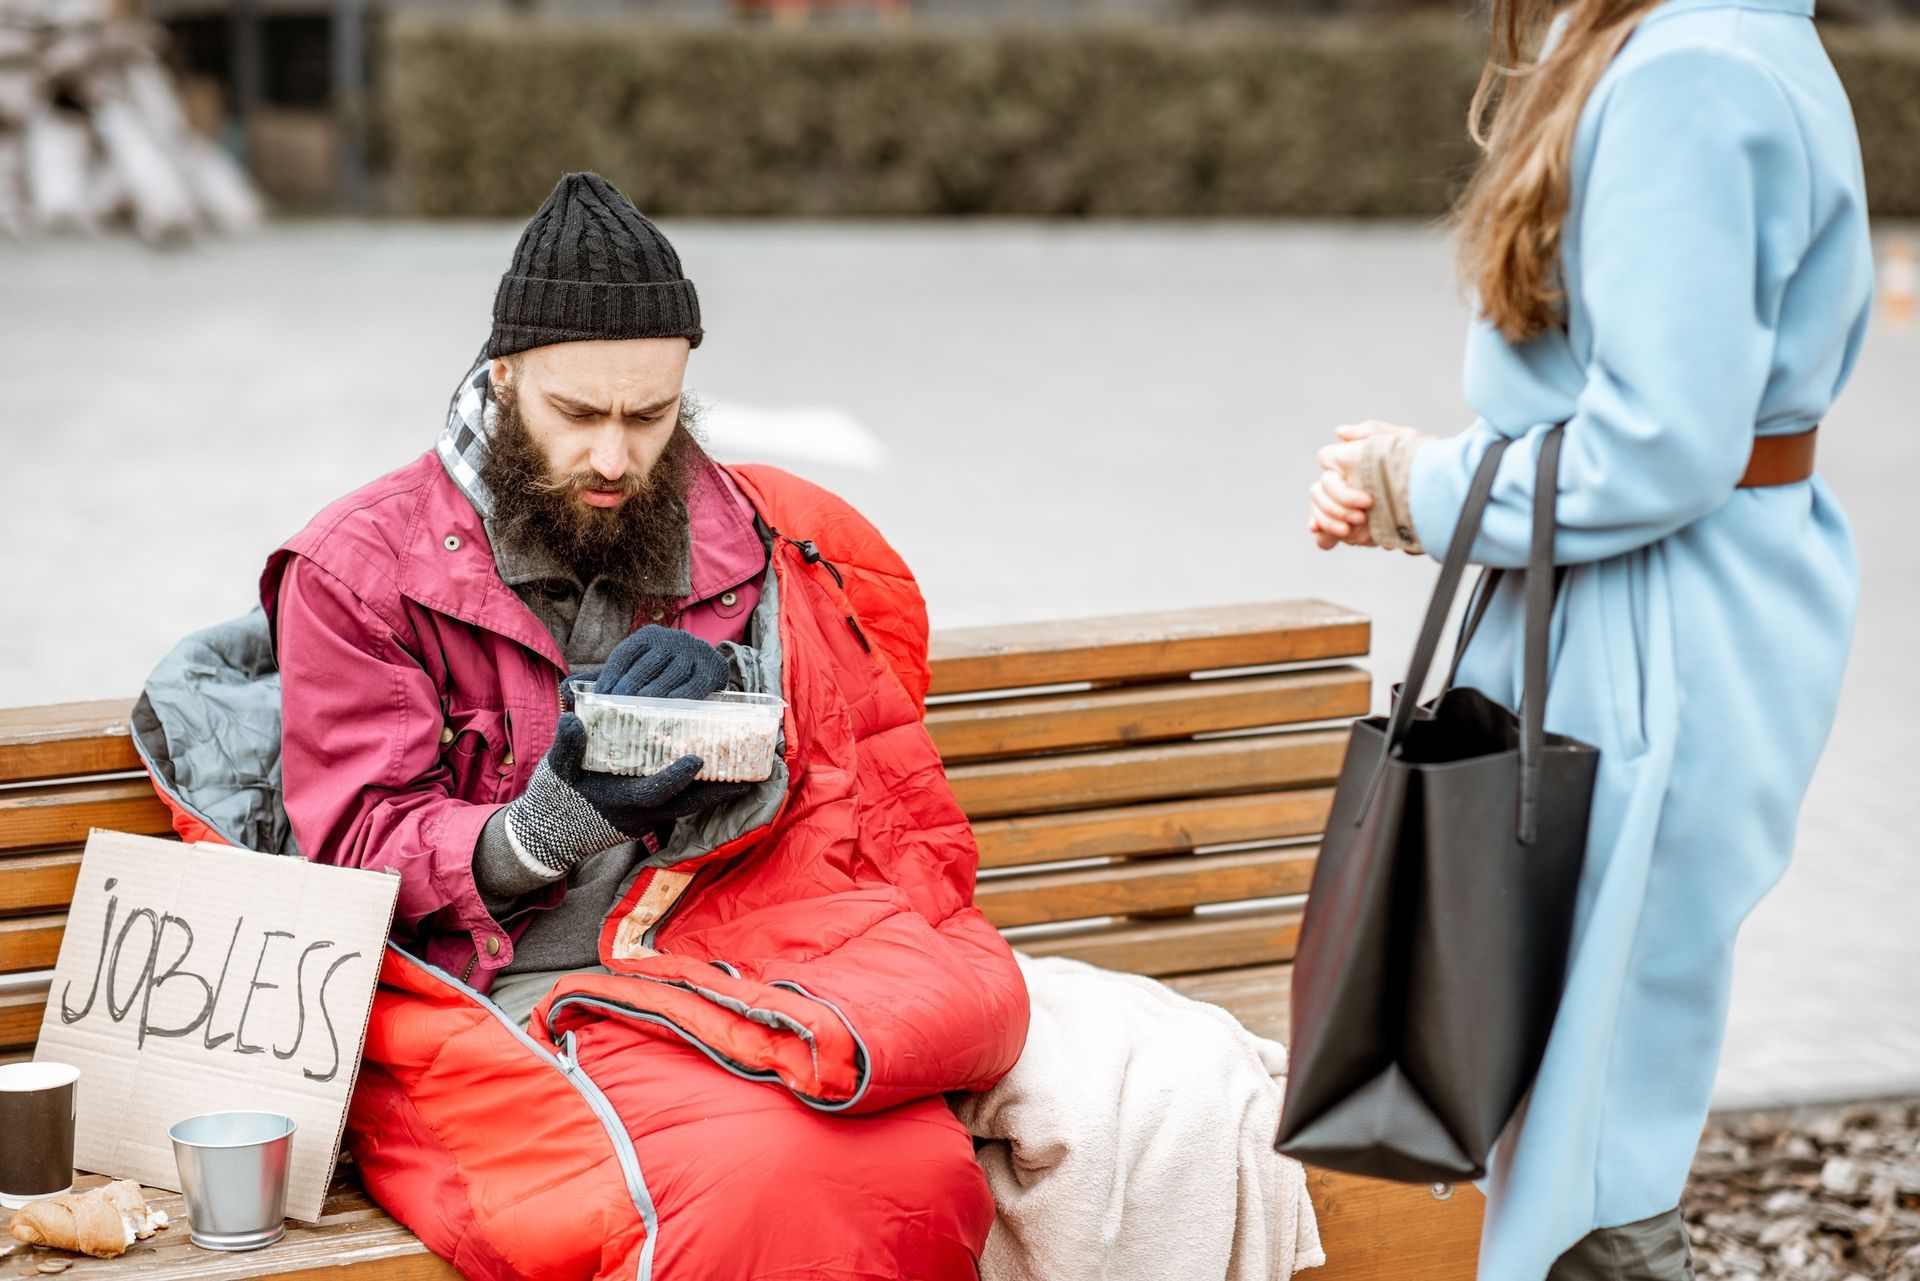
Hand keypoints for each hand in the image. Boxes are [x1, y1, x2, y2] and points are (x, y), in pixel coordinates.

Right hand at [502, 713, 751, 875]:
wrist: (552, 835)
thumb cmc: (556, 798)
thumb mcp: (556, 770)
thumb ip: (566, 747)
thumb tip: (573, 721)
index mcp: (620, 800)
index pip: (654, 791)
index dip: (675, 778)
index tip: (696, 761)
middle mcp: (641, 814)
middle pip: (688, 805)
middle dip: (720, 792)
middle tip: (752, 776)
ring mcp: (649, 819)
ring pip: (692, 808)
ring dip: (721, 793)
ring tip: (751, 775)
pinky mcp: (652, 818)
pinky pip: (685, 807)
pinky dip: (706, 794)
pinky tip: (726, 778)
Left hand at [598, 625, 728, 699]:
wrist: (708, 668)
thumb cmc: (662, 673)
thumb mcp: (634, 669)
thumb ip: (603, 679)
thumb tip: (566, 689)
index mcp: (648, 636)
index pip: (626, 654)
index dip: (612, 675)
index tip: (600, 697)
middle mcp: (672, 638)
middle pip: (646, 664)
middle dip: (629, 687)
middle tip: (615, 708)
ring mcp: (694, 651)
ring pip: (670, 675)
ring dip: (653, 694)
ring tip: (639, 711)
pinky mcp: (712, 668)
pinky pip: (694, 684)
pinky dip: (681, 697)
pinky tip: (668, 708)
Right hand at [1307, 420, 1420, 550]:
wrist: (1438, 493)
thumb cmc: (1420, 464)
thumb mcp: (1403, 442)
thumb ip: (1371, 432)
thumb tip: (1339, 433)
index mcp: (1351, 467)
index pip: (1328, 474)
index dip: (1337, 489)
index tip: (1364, 501)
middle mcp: (1344, 487)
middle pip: (1320, 495)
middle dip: (1337, 508)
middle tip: (1362, 517)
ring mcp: (1344, 508)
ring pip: (1320, 514)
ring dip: (1330, 522)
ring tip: (1349, 531)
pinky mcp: (1350, 529)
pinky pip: (1324, 535)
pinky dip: (1323, 537)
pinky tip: (1328, 541)